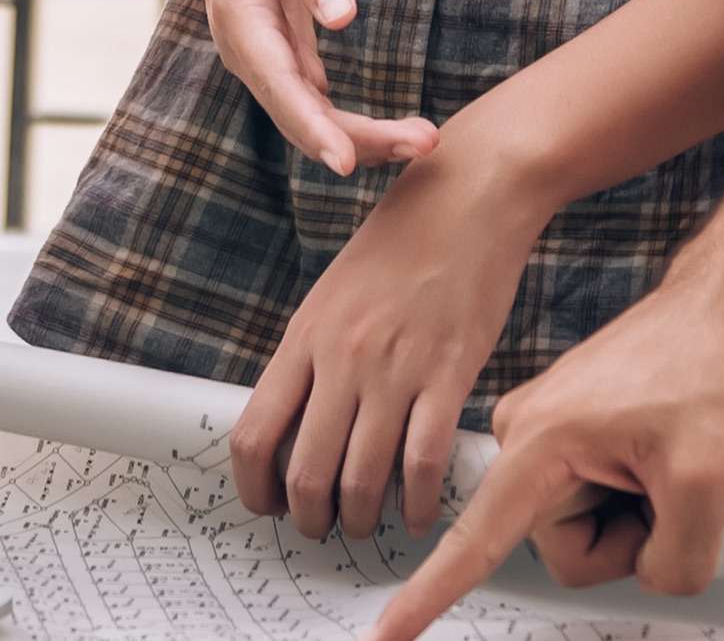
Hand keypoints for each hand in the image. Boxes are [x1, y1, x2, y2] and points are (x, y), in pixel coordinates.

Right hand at [164, 0, 434, 178]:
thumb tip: (343, 18)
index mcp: (239, 15)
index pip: (276, 82)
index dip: (311, 126)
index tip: (347, 161)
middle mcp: (246, 48)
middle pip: (299, 113)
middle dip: (359, 139)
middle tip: (426, 141)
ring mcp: (262, 57)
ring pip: (309, 116)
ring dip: (364, 138)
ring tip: (424, 139)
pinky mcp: (282, 56)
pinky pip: (315, 104)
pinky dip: (353, 124)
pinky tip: (396, 134)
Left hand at [233, 150, 542, 543]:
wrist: (469, 196)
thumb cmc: (404, 241)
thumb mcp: (335, 293)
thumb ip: (315, 354)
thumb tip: (299, 422)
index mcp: (305, 335)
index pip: (254, 434)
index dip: (254, 487)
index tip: (269, 505)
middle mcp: (342, 357)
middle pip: (306, 471)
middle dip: (309, 518)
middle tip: (322, 528)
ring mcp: (395, 368)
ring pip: (362, 478)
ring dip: (361, 519)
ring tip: (367, 525)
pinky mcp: (449, 373)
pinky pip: (421, 463)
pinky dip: (415, 504)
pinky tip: (416, 514)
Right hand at [366, 276, 723, 640]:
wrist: (720, 311)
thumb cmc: (708, 369)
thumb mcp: (709, 478)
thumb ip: (674, 561)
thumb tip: (652, 576)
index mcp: (540, 442)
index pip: (477, 537)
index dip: (431, 593)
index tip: (384, 634)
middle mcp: (524, 438)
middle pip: (565, 551)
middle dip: (625, 541)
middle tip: (673, 488)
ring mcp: (544, 438)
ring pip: (582, 532)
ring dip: (634, 518)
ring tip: (665, 463)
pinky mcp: (566, 439)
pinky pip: (591, 504)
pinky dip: (632, 499)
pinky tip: (658, 457)